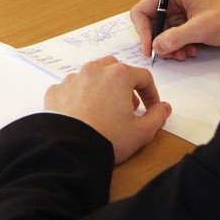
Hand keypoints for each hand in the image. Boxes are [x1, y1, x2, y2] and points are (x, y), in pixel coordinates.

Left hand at [44, 56, 170, 163]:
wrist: (69, 149)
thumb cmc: (109, 138)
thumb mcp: (141, 132)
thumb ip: (157, 116)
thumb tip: (164, 107)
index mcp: (118, 75)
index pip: (143, 77)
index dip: (151, 93)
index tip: (152, 108)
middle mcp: (94, 70)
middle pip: (115, 69)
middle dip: (125, 84)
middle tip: (128, 105)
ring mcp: (72, 79)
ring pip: (91, 76)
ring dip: (101, 87)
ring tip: (104, 109)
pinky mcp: (55, 91)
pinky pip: (72, 89)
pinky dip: (79, 97)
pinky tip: (82, 114)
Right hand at [130, 0, 219, 61]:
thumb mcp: (202, 29)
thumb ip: (175, 38)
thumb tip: (155, 48)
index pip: (142, 10)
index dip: (143, 31)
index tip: (149, 49)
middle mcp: (174, 1)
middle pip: (151, 25)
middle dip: (159, 42)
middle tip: (170, 55)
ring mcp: (181, 14)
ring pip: (162, 35)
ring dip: (170, 48)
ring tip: (185, 54)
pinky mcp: (189, 26)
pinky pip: (174, 39)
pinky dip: (178, 48)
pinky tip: (192, 52)